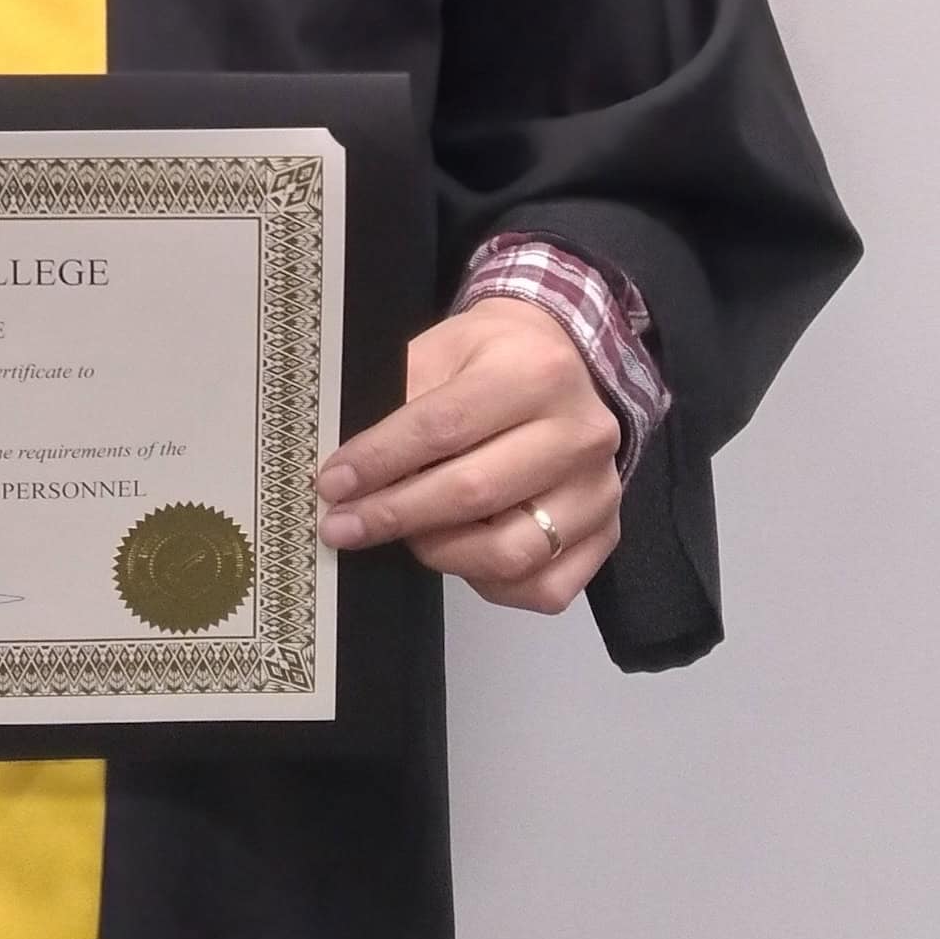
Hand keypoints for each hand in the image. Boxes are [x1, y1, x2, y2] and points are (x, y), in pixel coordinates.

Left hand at [315, 304, 620, 615]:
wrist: (558, 360)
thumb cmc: (490, 357)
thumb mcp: (440, 350)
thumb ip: (400, 404)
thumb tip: (348, 471)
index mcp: (536, 372)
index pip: (443, 427)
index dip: (380, 461)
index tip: (331, 483)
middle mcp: (581, 433)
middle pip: (474, 493)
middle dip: (394, 515)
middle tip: (342, 525)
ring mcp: (600, 490)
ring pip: (510, 552)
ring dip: (439, 554)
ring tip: (404, 535)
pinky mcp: (608, 534)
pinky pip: (544, 587)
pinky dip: (490, 584)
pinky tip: (460, 555)